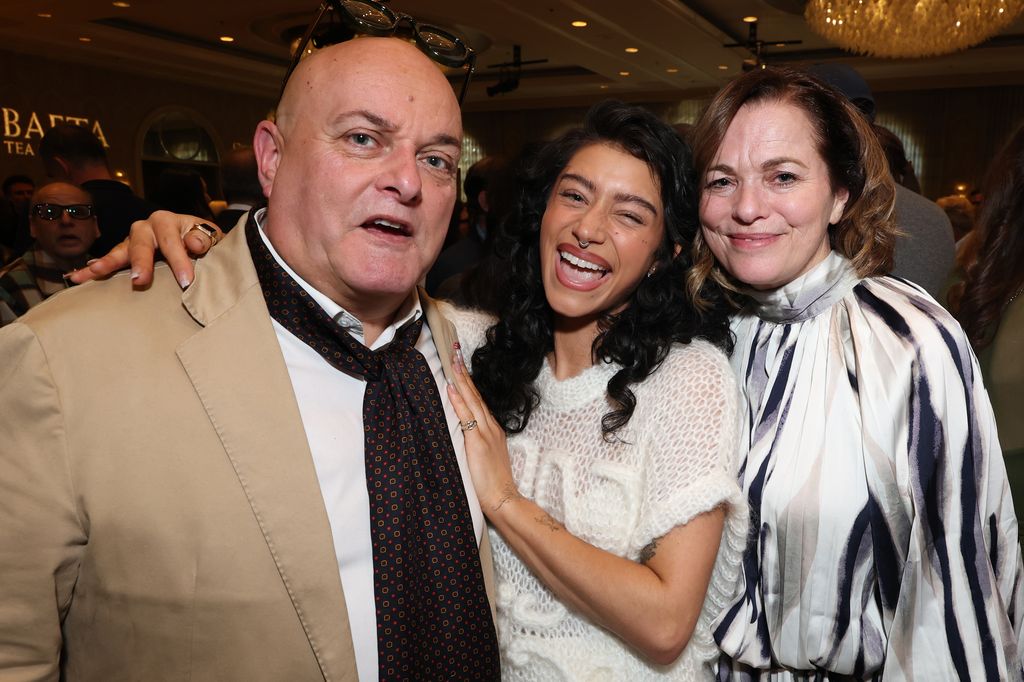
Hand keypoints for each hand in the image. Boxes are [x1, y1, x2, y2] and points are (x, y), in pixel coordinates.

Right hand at [67, 211, 221, 287]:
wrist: (195, 239)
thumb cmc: (202, 239)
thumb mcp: (210, 236)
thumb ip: (205, 237)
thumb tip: (195, 243)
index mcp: (168, 221)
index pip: (172, 241)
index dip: (179, 261)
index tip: (186, 281)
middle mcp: (146, 226)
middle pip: (141, 243)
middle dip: (140, 262)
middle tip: (141, 281)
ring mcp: (132, 239)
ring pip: (120, 250)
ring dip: (107, 262)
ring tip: (94, 272)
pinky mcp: (124, 252)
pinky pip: (109, 260)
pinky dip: (95, 268)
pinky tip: (79, 276)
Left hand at [446, 344, 519, 514]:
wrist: (503, 498)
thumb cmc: (493, 483)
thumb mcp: (487, 457)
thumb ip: (477, 443)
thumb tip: (464, 434)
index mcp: (493, 430)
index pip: (478, 401)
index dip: (469, 383)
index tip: (460, 365)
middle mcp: (490, 427)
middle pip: (476, 394)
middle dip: (464, 373)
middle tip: (455, 352)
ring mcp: (485, 432)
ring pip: (472, 400)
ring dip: (461, 380)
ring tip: (452, 362)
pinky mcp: (478, 441)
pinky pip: (466, 416)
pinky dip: (459, 400)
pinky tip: (451, 388)